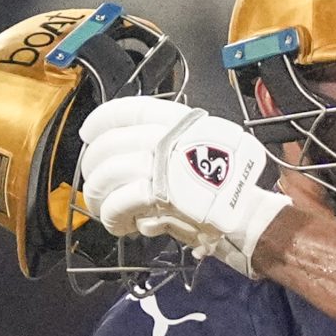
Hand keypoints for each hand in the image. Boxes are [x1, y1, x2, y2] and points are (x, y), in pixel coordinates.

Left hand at [78, 98, 291, 278]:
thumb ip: (164, 149)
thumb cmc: (225, 189)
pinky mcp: (157, 194)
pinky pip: (119, 201)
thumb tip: (129, 163)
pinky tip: (119, 225)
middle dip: (94, 169)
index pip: (127, 110)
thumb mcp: (197, 152)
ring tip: (103, 210)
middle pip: (109, 146)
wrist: (247, 215)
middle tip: (95, 186)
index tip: (89, 133)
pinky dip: (112, 215)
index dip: (101, 121)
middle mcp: (167, 137)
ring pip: (108, 174)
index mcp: (177, 122)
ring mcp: (162, 164)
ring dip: (98, 196)